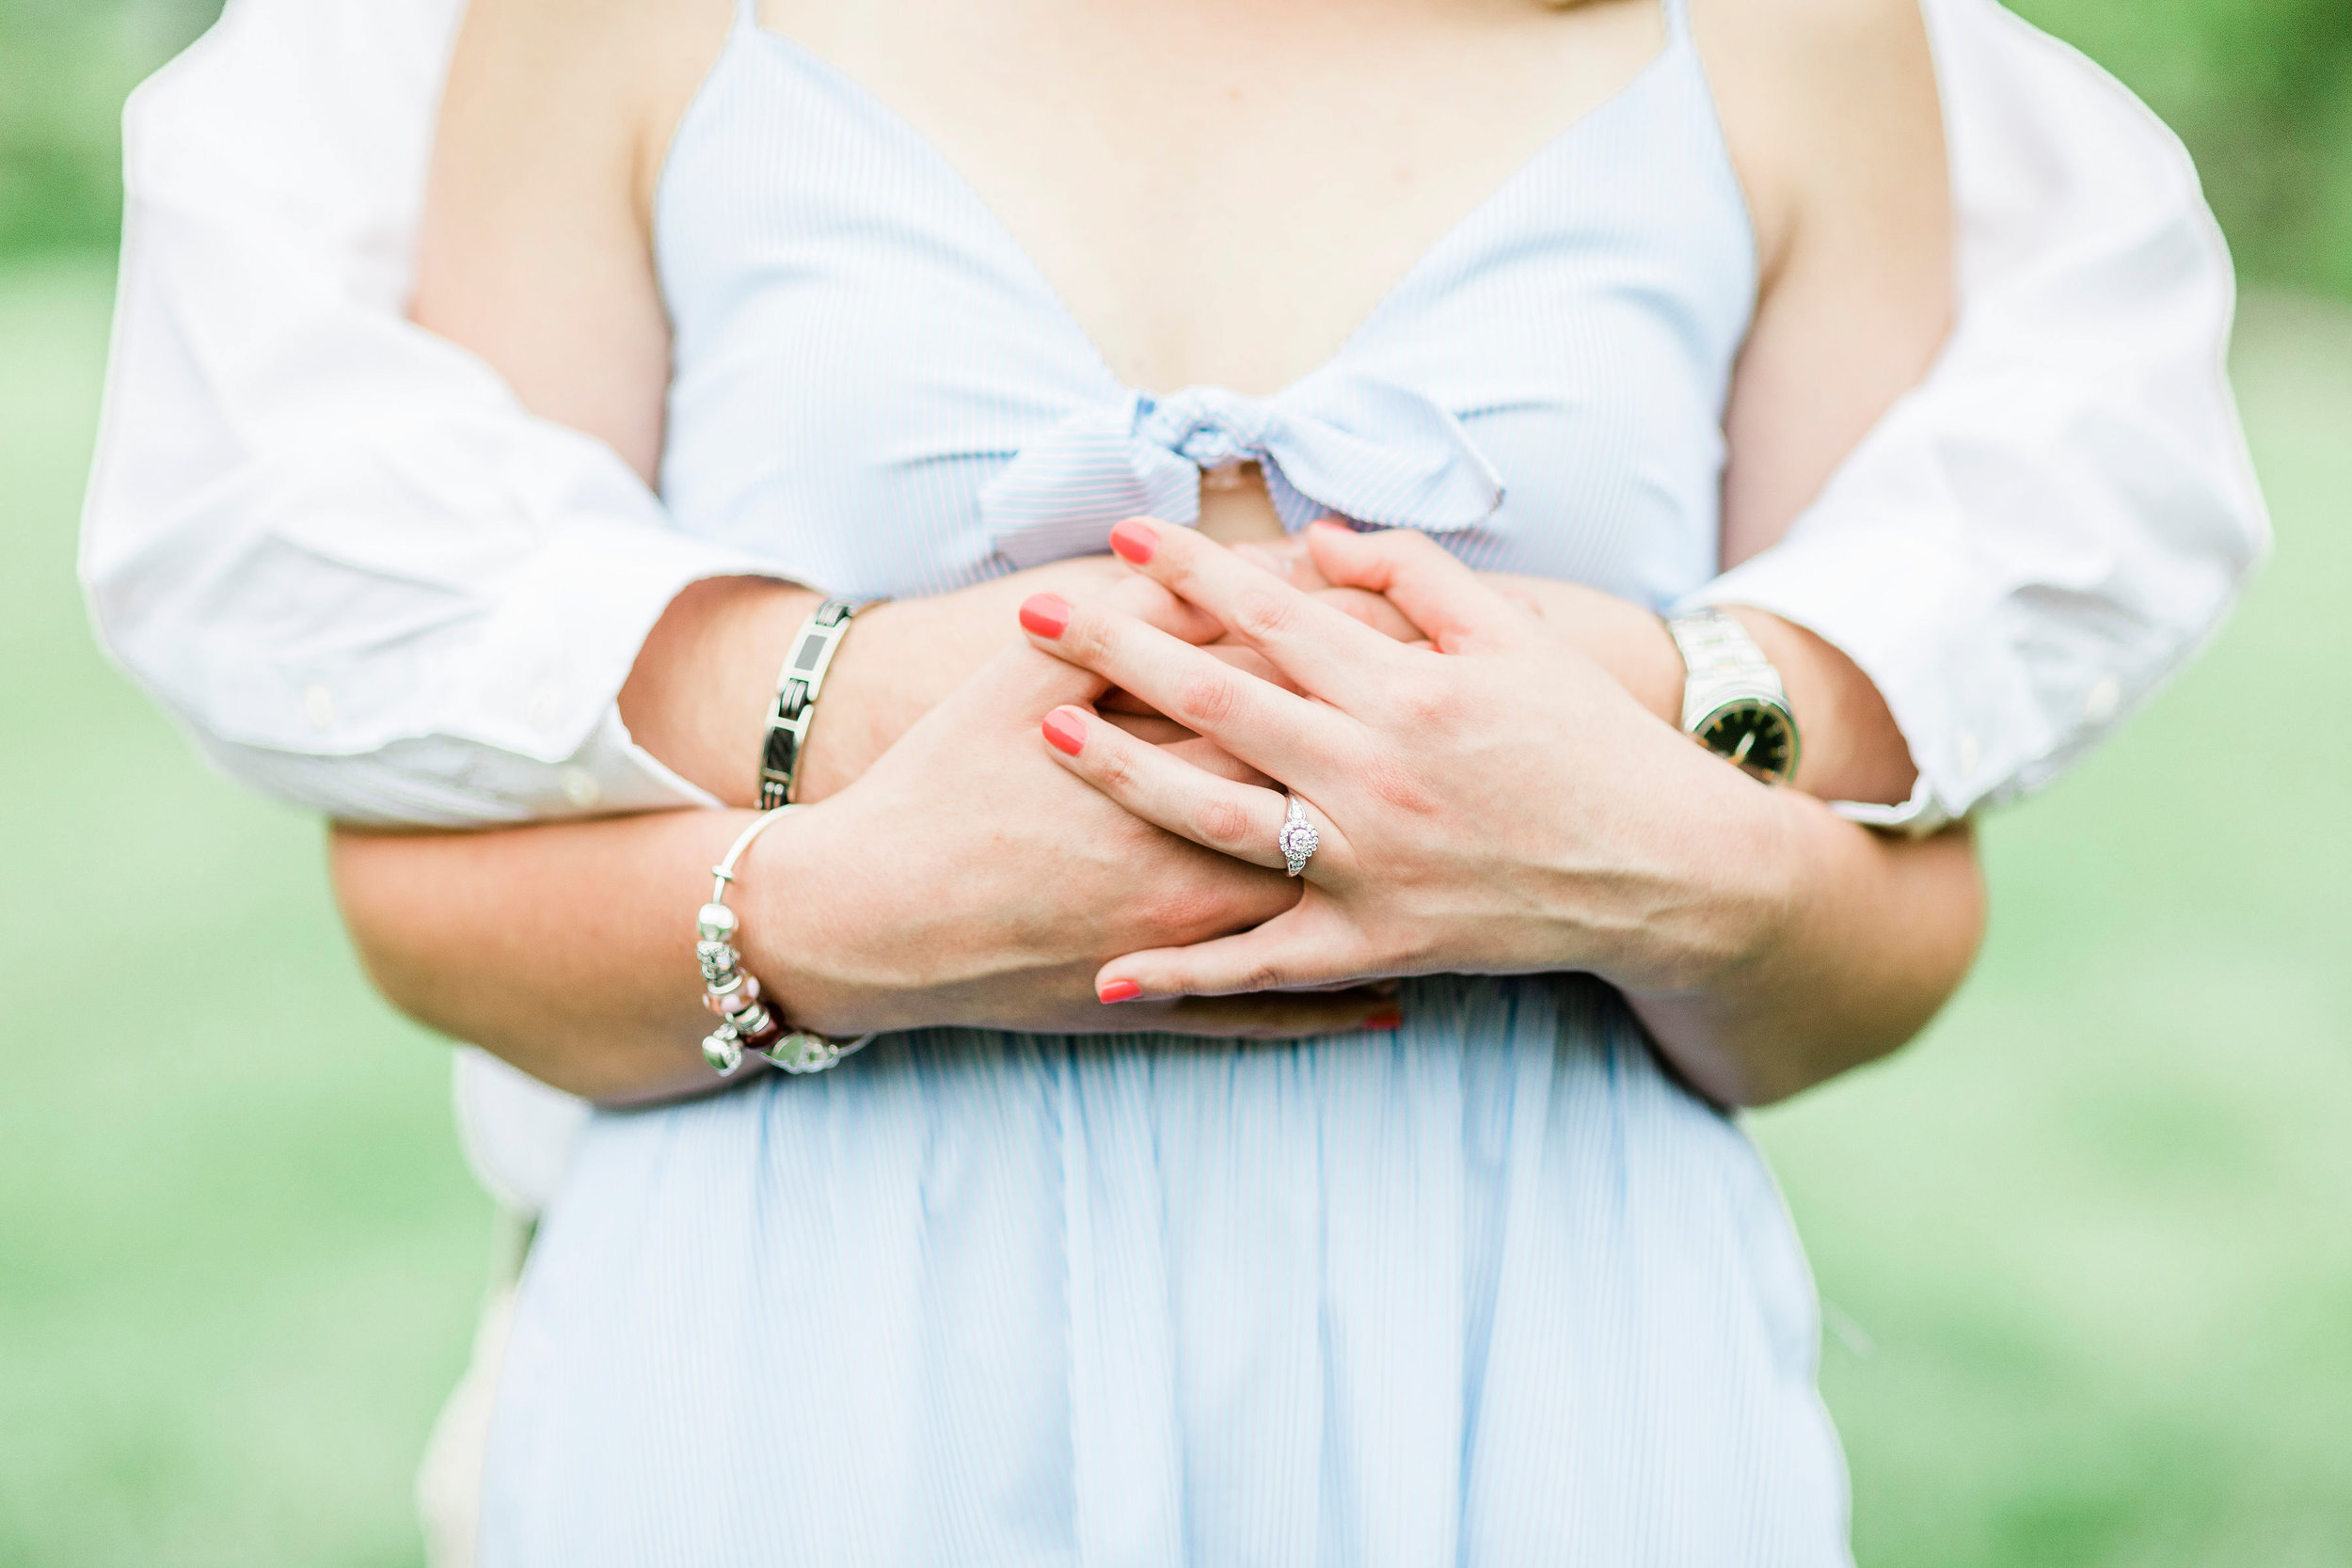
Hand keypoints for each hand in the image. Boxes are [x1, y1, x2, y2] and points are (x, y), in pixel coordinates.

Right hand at [748, 589, 1398, 1039]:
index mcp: (1169, 778)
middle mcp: (1197, 869)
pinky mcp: (1166, 1009)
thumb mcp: (1016, 686)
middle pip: (1331, 812)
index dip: (1358, 675)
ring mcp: (1188, 951)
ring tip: (1460, 853)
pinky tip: (1403, 997)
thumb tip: (1202, 569)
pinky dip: (1344, 1005)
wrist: (871, 919)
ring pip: (1322, 919)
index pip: (1293, 713)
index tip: (1416, 639)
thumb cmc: (937, 789)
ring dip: (1393, 886)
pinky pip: (1278, 1015)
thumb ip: (1119, 623)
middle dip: (1398, 772)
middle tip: (1470, 738)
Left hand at [1015, 518, 1793, 1002]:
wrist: (1666, 869)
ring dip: (1124, 774)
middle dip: (1119, 649)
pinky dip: (1185, 975)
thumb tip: (1313, 540)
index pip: (1272, 615)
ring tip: (1049, 735)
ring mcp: (1369, 863)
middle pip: (1220, 699)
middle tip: (1035, 612)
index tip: (1121, 536)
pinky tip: (1106, 973)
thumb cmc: (1585, 740)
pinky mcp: (1375, 944)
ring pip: (1217, 816)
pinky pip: (1262, 964)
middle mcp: (1375, 771)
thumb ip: (1413, 575)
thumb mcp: (1515, 637)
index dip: (1191, 571)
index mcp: (1407, 688)